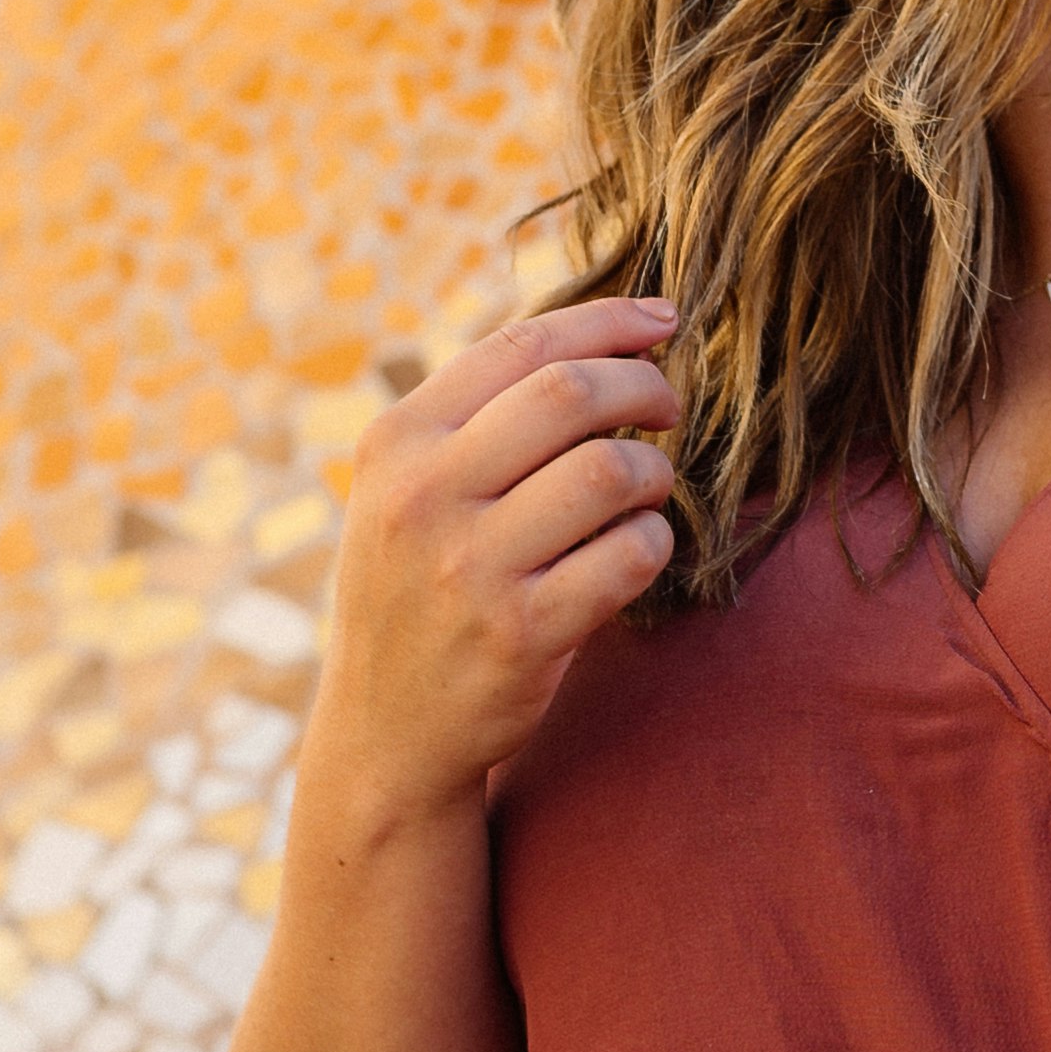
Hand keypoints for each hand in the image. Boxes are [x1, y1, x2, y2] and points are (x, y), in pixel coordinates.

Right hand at [302, 298, 683, 829]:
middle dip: (644, 388)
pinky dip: (654, 543)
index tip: (662, 320)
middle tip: (667, 409)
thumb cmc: (417, 587)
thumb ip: (479, 417)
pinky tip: (636, 551)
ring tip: (644, 490)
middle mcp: (423, 498)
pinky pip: (629, 557)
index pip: (519, 347)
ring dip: (653, 472)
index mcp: (396, 444)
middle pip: (572, 395)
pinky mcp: (520, 636)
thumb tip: (607, 337)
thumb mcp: (406, 490)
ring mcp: (468, 569)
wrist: (383, 731)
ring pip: (610, 472)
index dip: (607, 322)